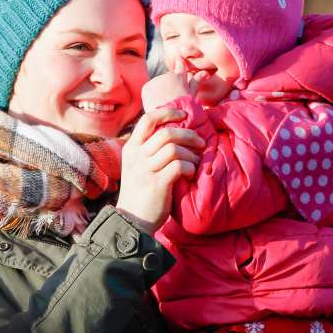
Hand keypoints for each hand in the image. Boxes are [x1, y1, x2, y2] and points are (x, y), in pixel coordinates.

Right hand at [115, 106, 204, 233]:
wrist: (132, 220)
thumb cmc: (141, 192)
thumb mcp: (137, 166)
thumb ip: (149, 150)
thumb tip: (174, 132)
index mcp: (131, 148)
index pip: (148, 119)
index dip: (168, 112)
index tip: (183, 115)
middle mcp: (136, 156)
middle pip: (167, 133)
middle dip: (188, 135)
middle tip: (200, 142)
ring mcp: (145, 170)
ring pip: (174, 149)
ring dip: (191, 155)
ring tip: (195, 163)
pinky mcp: (157, 184)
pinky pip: (179, 166)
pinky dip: (190, 168)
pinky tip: (190, 175)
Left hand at [141, 58, 202, 110]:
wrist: (172, 121)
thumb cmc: (186, 110)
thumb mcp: (193, 96)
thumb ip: (197, 82)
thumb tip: (206, 72)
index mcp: (180, 78)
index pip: (180, 66)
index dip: (180, 61)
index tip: (179, 54)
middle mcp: (168, 76)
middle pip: (168, 78)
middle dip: (170, 84)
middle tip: (173, 99)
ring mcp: (156, 81)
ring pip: (158, 84)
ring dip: (160, 90)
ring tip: (166, 104)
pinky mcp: (147, 88)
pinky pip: (150, 90)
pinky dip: (152, 95)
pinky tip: (157, 104)